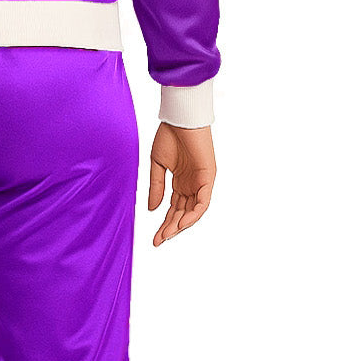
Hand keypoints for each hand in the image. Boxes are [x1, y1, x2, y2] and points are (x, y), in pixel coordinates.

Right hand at [148, 123, 215, 245]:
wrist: (180, 119)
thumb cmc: (169, 136)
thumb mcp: (157, 165)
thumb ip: (157, 187)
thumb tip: (152, 210)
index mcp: (180, 182)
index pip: (173, 209)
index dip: (164, 223)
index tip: (154, 238)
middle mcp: (191, 185)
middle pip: (181, 213)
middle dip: (170, 228)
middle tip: (158, 242)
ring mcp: (200, 183)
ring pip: (192, 211)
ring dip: (180, 225)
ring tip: (167, 236)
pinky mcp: (208, 178)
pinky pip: (202, 202)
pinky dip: (193, 214)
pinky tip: (181, 224)